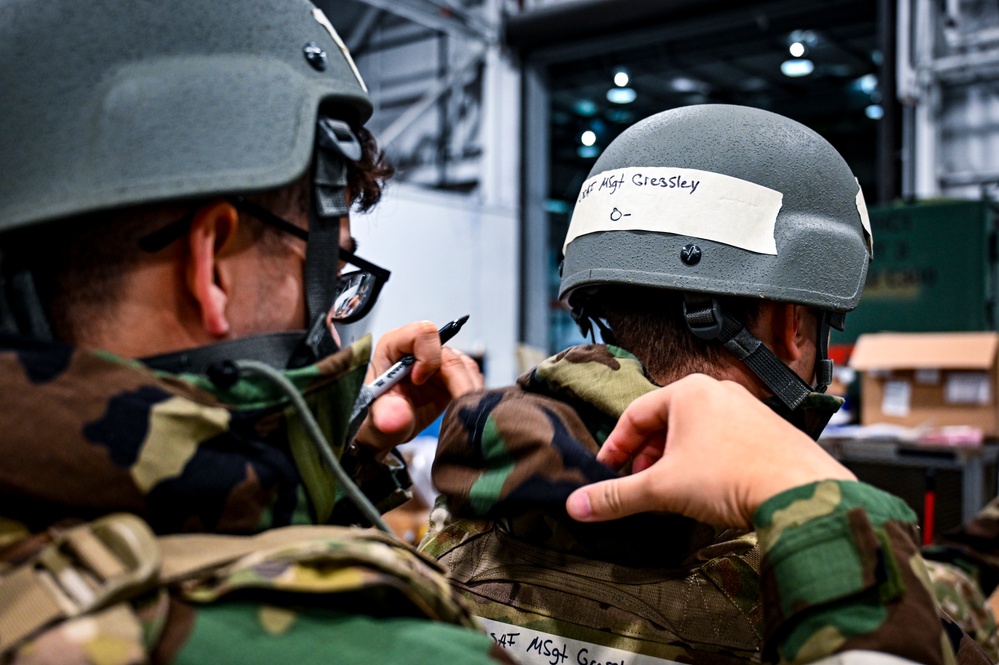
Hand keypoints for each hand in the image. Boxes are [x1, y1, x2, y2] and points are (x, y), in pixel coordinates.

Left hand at [355, 320, 482, 456]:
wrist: (390, 431)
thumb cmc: (378, 420)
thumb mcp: (377, 421)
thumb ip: (387, 416)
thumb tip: (399, 417)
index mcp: (394, 347)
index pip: (423, 333)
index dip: (427, 357)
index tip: (418, 382)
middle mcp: (418, 349)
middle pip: (449, 352)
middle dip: (454, 380)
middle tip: (450, 406)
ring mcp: (437, 361)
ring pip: (464, 363)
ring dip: (465, 388)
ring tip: (452, 411)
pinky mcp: (451, 374)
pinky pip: (472, 375)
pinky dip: (471, 391)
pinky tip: (459, 408)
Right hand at [565, 374, 854, 528]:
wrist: (799, 492)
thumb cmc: (733, 476)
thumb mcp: (662, 488)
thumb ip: (617, 496)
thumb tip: (578, 504)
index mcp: (688, 392)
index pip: (635, 415)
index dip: (616, 447)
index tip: (607, 472)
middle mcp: (719, 392)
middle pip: (666, 423)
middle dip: (647, 457)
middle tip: (639, 484)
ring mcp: (747, 409)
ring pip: (696, 433)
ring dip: (677, 461)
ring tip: (672, 491)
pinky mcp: (769, 431)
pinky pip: (725, 441)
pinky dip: (707, 462)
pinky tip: (709, 490)